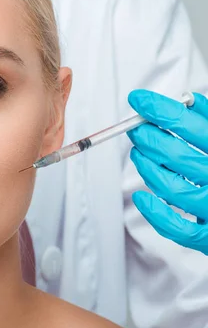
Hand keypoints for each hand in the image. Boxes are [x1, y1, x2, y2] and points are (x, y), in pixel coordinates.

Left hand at [127, 89, 207, 253]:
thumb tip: (189, 100)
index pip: (192, 125)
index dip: (161, 110)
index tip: (139, 100)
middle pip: (178, 156)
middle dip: (149, 138)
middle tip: (135, 128)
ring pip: (172, 188)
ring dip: (147, 168)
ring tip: (137, 154)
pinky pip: (177, 227)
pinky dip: (154, 212)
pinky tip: (141, 197)